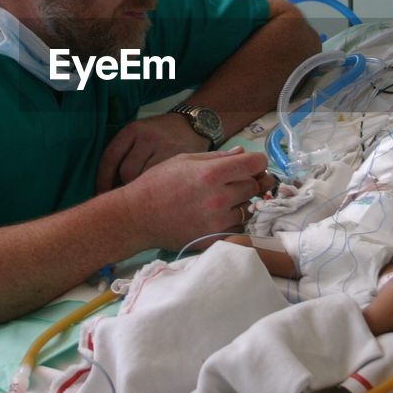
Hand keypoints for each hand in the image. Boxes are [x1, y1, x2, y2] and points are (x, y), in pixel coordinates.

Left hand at [96, 112, 210, 192]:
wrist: (193, 125)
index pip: (110, 157)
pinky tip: (160, 193)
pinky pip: (164, 181)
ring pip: (146, 180)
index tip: (101, 193)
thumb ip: (125, 155)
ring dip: (143, 191)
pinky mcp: (182, 157)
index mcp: (132, 130)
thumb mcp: (139, 135)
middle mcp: (148, 136)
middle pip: (127, 172)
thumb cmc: (161, 136)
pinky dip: (159, 190)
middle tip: (128, 198)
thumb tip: (108, 189)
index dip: (102, 180)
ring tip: (146, 196)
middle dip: (125, 187)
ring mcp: (166, 147)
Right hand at [120, 146, 269, 250]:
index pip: (255, 164)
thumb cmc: (157, 183)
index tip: (251, 164)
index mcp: (212, 173)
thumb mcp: (184, 160)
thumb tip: (242, 153)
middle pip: (254, 186)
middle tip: (230, 182)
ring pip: (247, 209)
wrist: (136, 217)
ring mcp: (217, 222)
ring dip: (239, 204)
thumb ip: (217, 157)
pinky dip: (232, 222)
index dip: (256, 162)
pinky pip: (238, 229)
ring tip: (219, 201)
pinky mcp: (213, 240)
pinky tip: (216, 216)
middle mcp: (219, 197)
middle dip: (247, 181)